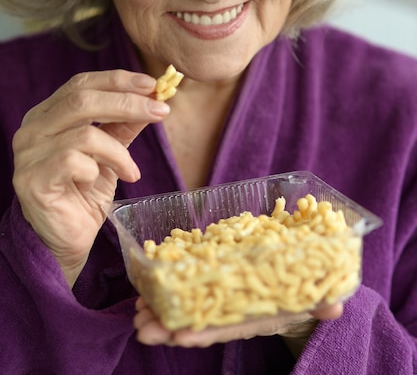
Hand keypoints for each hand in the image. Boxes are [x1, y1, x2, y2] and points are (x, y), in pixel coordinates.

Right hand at [12, 70, 169, 285]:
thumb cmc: (84, 194)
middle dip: (128, 103)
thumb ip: (123, 125)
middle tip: (160, 110)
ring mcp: (28, 154)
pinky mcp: (32, 179)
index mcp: (47, 114)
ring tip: (131, 172)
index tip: (152, 85)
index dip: (118, 80)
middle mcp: (32, 128)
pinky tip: (103, 184)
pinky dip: (100, 170)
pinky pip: (75, 162)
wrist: (64, 241)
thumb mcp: (110, 153)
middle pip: (82, 100)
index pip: (81, 84)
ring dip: (119, 152)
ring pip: (85, 134)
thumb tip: (152, 99)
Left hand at [133, 295, 342, 347]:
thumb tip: (335, 306)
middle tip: (140, 324)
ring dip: (160, 311)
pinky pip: (188, 288)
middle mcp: (233, 310)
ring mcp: (221, 297)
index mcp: (252, 316)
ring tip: (136, 310)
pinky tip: (147, 289)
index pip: (225, 328)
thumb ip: (321, 301)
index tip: (178, 337)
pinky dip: (168, 290)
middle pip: (197, 322)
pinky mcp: (215, 280)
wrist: (294, 284)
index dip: (202, 332)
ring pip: (186, 308)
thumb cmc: (301, 290)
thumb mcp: (314, 296)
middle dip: (168, 327)